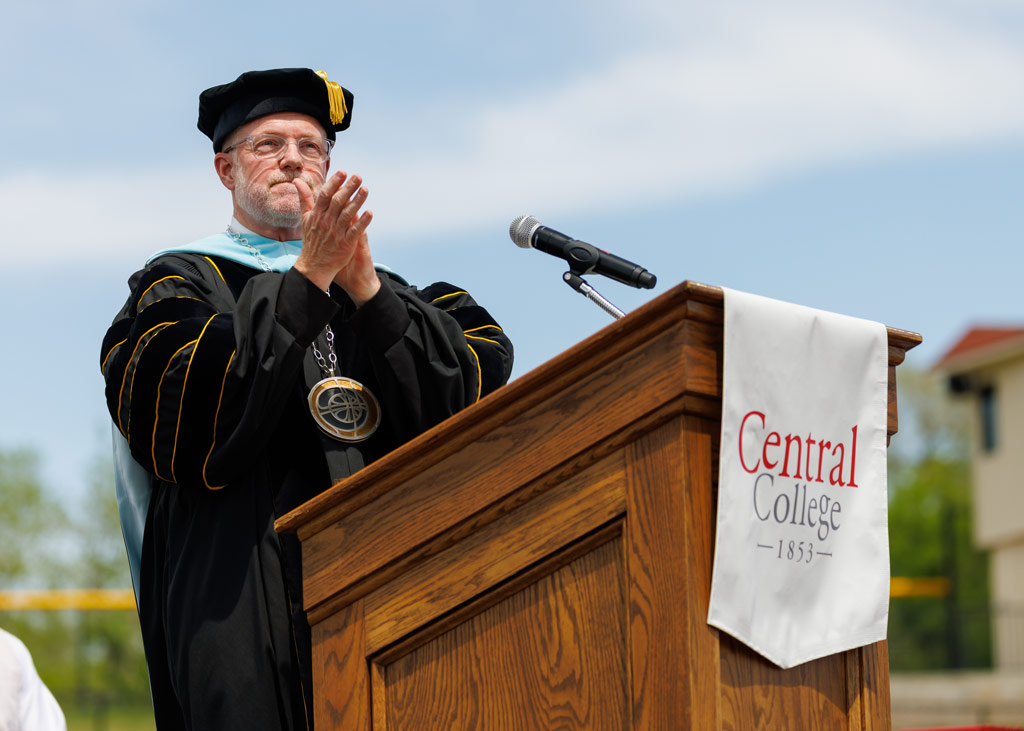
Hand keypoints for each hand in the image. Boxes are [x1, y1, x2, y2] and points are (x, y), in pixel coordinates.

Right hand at [292, 171, 374, 295]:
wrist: (314, 265)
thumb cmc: (311, 240)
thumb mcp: (305, 218)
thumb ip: (304, 199)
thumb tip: (297, 181)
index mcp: (317, 214)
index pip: (325, 195)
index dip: (334, 182)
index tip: (343, 172)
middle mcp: (326, 221)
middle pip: (338, 201)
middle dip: (348, 188)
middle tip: (358, 176)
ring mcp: (336, 232)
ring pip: (347, 214)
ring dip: (357, 201)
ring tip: (366, 189)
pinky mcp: (345, 243)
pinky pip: (355, 231)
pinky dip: (362, 222)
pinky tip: (370, 213)